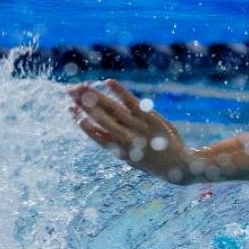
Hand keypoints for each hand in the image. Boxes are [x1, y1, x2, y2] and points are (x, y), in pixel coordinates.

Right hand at [68, 79, 195, 183]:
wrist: (178, 166)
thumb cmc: (152, 161)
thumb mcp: (130, 158)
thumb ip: (115, 145)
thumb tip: (100, 128)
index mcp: (118, 151)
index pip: (94, 133)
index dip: (80, 120)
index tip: (70, 109)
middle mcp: (125, 139)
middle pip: (99, 118)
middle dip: (83, 104)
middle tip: (70, 91)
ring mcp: (137, 128)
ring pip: (111, 109)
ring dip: (95, 96)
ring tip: (82, 86)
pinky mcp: (150, 118)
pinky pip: (132, 102)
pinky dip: (120, 92)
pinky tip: (108, 82)